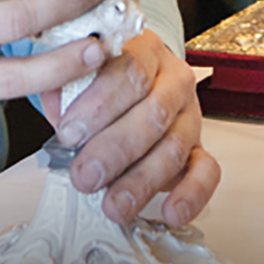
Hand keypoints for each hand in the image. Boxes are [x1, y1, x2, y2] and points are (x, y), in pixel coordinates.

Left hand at [47, 30, 220, 228]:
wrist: (124, 80)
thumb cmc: (96, 78)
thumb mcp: (76, 70)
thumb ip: (65, 83)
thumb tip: (57, 105)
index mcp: (144, 50)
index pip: (130, 70)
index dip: (100, 104)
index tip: (69, 132)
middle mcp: (174, 80)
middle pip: (154, 112)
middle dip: (116, 149)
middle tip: (85, 175)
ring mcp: (190, 115)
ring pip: (175, 146)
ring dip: (144, 180)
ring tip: (114, 206)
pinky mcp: (198, 148)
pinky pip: (207, 170)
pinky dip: (192, 194)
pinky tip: (171, 213)